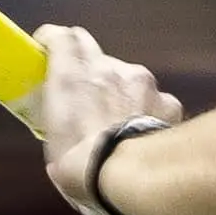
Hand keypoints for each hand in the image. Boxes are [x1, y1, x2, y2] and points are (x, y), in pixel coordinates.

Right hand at [35, 23, 182, 214]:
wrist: (131, 176)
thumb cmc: (84, 167)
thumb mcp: (54, 153)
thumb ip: (60, 132)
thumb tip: (65, 151)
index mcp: (72, 77)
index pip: (61, 38)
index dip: (54, 42)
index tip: (48, 52)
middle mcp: (107, 69)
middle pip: (94, 51)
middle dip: (87, 66)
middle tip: (83, 93)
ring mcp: (142, 81)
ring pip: (128, 78)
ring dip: (121, 93)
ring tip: (120, 125)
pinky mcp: (167, 101)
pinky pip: (155, 100)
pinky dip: (149, 112)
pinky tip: (146, 135)